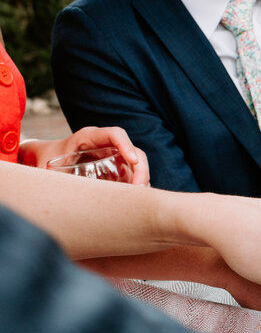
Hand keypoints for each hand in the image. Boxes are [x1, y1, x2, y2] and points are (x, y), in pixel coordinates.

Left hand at [18, 126, 150, 185]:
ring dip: (142, 179)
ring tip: (139, 197)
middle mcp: (105, 144)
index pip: (115, 134)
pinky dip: (136, 184)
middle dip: (141, 169)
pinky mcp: (116, 166)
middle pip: (133, 151)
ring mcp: (113, 155)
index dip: (126, 145)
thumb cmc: (47, 158)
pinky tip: (134, 198)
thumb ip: (54, 176)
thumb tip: (61, 196)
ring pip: (137, 163)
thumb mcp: (48, 166)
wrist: (45, 156)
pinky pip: (132, 173)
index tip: (133, 161)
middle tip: (140, 188)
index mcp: (89, 137)